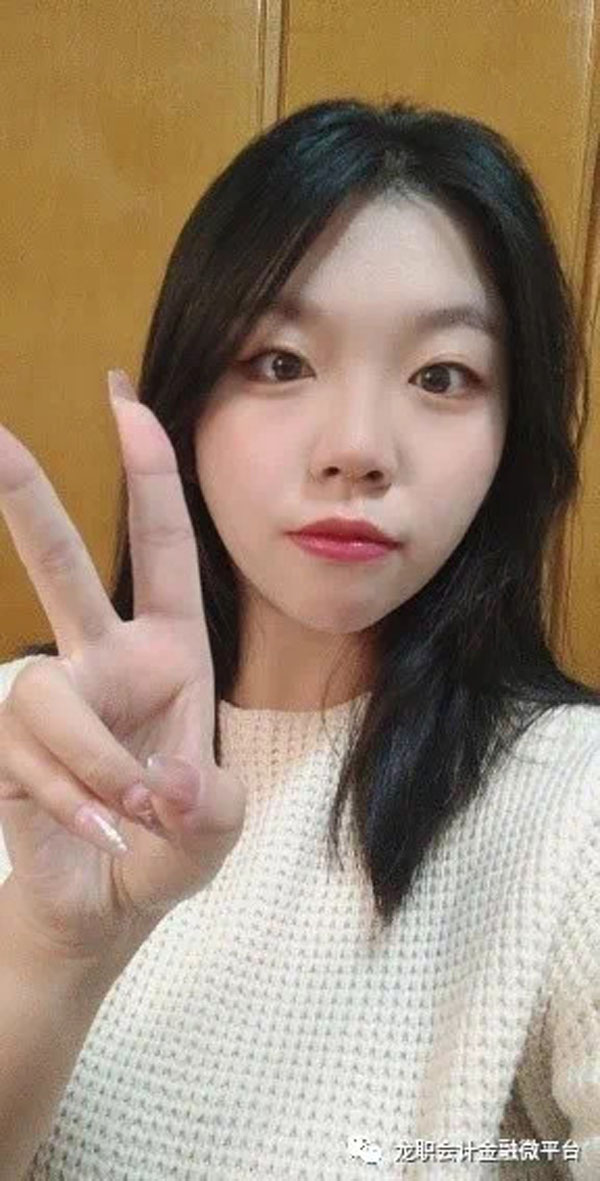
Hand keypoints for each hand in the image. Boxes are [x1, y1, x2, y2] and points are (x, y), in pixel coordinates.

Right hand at [0, 370, 245, 963]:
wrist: (109, 903)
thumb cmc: (170, 848)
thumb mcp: (213, 828)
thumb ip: (204, 807)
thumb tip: (157, 779)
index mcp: (170, 652)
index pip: (163, 550)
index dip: (151, 477)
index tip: (129, 403)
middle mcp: (106, 660)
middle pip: (63, 567)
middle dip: (29, 502)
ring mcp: (53, 700)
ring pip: (44, 692)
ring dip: (92, 760)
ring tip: (127, 814)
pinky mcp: (10, 743)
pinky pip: (26, 749)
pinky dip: (68, 796)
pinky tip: (95, 830)